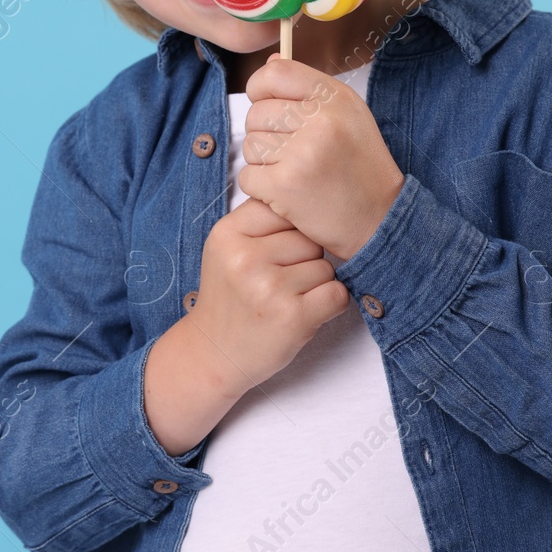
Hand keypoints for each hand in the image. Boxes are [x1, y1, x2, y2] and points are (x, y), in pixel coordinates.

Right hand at [188, 198, 351, 390]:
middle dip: (304, 258)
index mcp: (227, 233)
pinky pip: (337, 294)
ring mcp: (269, 288)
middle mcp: (245, 258)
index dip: (289, 230)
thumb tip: (307, 198)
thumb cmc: (230, 297)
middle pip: (308, 238)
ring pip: (325, 266)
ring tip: (288, 298)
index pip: (283, 209)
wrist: (214, 353)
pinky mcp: (293, 317)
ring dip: (316, 284)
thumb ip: (258, 222)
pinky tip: (305, 312)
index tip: (277, 251)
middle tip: (280, 280)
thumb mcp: (227, 249)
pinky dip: (330, 304)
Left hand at [238, 54, 404, 260]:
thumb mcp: (347, 116)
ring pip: (249, 145)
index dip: (261, 89)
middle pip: (256, 113)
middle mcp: (320, 120)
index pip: (275, 73)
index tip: (268, 105)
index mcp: (335, 97)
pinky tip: (286, 191)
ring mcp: (301, 153)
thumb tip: (269, 62)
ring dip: (262, 162)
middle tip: (290, 152)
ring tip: (292, 171)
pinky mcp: (285, 185)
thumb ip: (308, 89)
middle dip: (264, 134)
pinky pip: (247, 176)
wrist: (380, 218)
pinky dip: (260, 187)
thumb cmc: (359, 166)